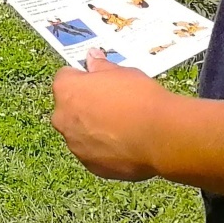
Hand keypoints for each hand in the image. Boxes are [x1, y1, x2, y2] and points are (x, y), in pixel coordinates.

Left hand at [51, 50, 172, 180]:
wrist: (160, 136)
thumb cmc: (140, 98)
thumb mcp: (122, 72)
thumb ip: (101, 66)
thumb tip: (92, 57)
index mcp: (66, 90)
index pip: (65, 77)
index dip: (83, 78)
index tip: (99, 81)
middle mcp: (62, 118)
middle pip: (69, 107)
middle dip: (84, 105)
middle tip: (111, 104)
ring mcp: (75, 144)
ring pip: (79, 132)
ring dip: (93, 129)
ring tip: (122, 127)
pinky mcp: (90, 165)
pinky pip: (93, 153)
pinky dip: (104, 149)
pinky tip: (125, 144)